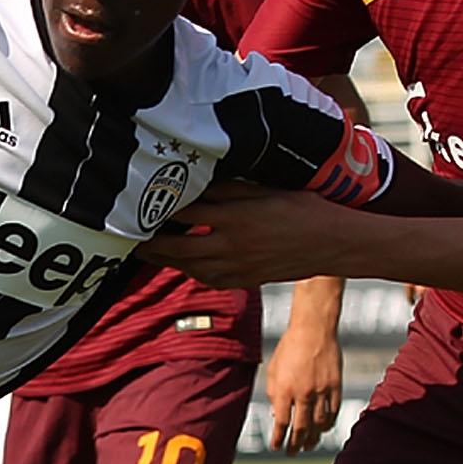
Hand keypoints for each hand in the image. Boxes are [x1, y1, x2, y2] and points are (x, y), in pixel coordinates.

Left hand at [139, 185, 364, 288]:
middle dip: (150, 243)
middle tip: (130, 235)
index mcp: (234, 217)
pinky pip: (208, 279)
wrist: (332, 243)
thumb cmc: (302, 208)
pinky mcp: (245, 280)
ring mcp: (237, 267)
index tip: (140, 202)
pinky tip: (183, 264)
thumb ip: (228, 188)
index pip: (183, 213)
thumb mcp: (264, 188)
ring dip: (166, 259)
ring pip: (189, 267)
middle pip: (176, 247)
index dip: (159, 209)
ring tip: (149, 250)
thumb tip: (196, 183)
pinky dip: (191, 271)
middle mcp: (230, 245)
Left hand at [264, 322, 342, 453]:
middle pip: (300, 428)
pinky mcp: (336, 387)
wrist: (313, 330)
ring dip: (312, 438)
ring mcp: (321, 391)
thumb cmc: (289, 348)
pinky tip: (322, 430)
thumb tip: (277, 415)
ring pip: (318, 424)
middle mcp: (303, 393)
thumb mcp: (273, 370)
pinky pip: (333, 412)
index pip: (281, 423)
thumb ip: (274, 393)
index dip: (278, 438)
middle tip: (291, 453)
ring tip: (307, 446)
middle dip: (295, 444)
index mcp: (284, 389)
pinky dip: (328, 424)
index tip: (276, 447)